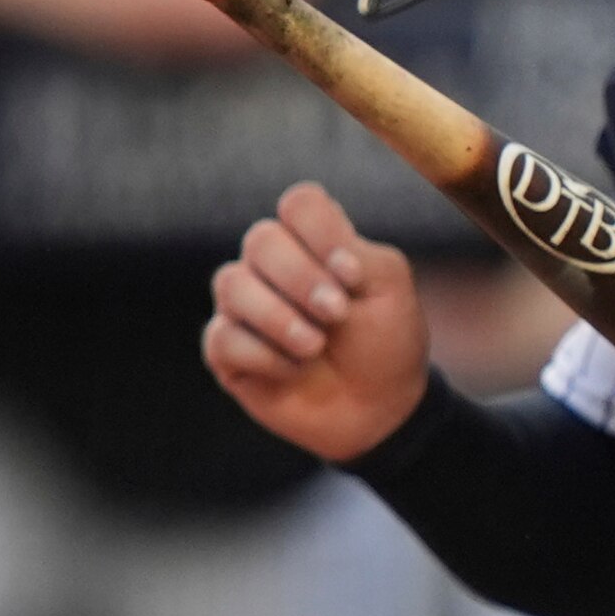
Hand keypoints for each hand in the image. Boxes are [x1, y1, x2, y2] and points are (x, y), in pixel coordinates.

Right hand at [204, 179, 435, 461]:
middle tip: (336, 314)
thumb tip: (322, 261)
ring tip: (314, 346)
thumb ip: (358, 254)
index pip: (298, 204)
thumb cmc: (385, 344)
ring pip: (231, 284)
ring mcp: (243, 305)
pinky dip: (266, 357)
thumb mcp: (390, 289)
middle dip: (302, 279)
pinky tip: (294, 371)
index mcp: (313, 241)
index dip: (322, 234)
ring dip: (280, 318)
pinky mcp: (225, 350)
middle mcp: (271, 265)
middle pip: (261, 239)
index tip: (353, 275)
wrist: (379, 410)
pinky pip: (224, 337)